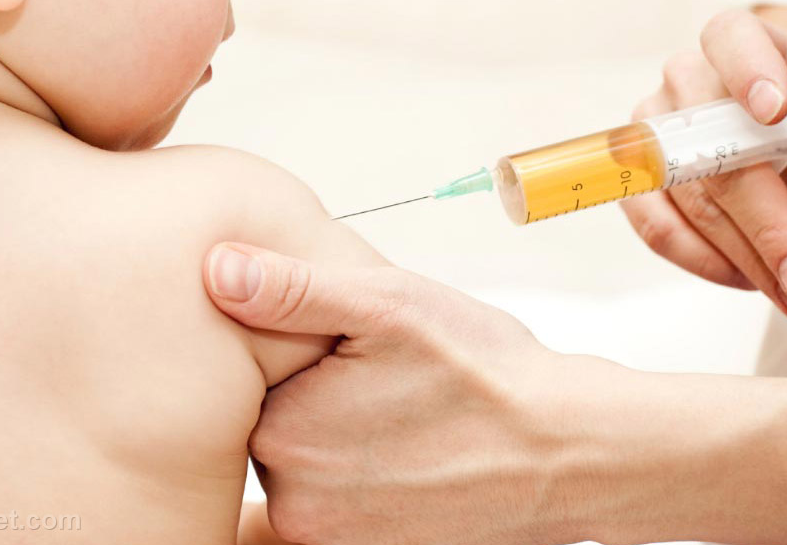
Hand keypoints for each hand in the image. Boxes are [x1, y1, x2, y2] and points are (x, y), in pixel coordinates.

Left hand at [204, 243, 582, 544]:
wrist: (570, 455)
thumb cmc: (488, 377)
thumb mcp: (390, 305)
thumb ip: (292, 289)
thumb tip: (216, 269)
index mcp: (283, 436)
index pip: (251, 386)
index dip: (298, 358)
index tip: (351, 351)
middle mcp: (296, 503)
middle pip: (279, 432)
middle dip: (320, 402)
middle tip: (387, 381)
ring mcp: (333, 540)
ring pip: (312, 471)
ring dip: (344, 442)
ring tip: (407, 416)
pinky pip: (341, 508)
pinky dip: (366, 482)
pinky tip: (411, 458)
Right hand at [622, 10, 786, 317]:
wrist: (778, 152)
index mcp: (739, 41)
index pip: (731, 38)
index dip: (749, 71)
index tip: (777, 114)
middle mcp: (685, 81)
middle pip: (712, 146)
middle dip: (764, 220)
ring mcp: (654, 133)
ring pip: (685, 197)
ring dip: (741, 255)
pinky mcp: (638, 184)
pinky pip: (656, 225)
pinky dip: (701, 261)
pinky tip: (750, 280)